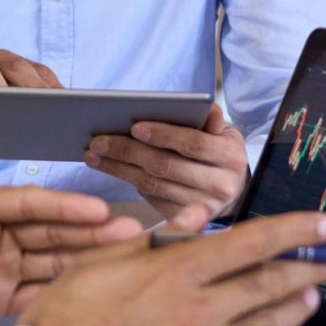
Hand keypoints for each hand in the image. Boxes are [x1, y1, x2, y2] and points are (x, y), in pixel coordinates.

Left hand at [0, 104, 138, 325]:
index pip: (28, 204)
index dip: (63, 207)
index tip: (96, 209)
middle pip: (51, 231)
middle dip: (90, 230)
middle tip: (131, 229)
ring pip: (51, 262)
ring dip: (88, 259)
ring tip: (128, 256)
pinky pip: (35, 298)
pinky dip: (64, 296)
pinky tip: (95, 295)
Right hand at [19, 206, 325, 325]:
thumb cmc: (66, 320)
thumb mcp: (103, 260)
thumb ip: (156, 235)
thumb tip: (195, 215)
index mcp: (174, 272)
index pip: (249, 243)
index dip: (292, 231)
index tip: (322, 224)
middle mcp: (197, 312)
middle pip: (269, 284)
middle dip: (312, 268)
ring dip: (295, 306)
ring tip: (313, 294)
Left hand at [85, 103, 248, 218]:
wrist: (232, 191)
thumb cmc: (219, 152)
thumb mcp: (224, 132)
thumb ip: (212, 119)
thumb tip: (206, 107)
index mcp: (231, 157)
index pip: (193, 143)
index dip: (164, 135)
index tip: (135, 127)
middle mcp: (219, 185)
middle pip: (165, 166)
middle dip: (128, 151)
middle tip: (98, 140)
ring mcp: (200, 207)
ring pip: (152, 185)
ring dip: (118, 168)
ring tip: (93, 153)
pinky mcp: (182, 218)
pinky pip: (149, 198)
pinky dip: (126, 180)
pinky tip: (107, 167)